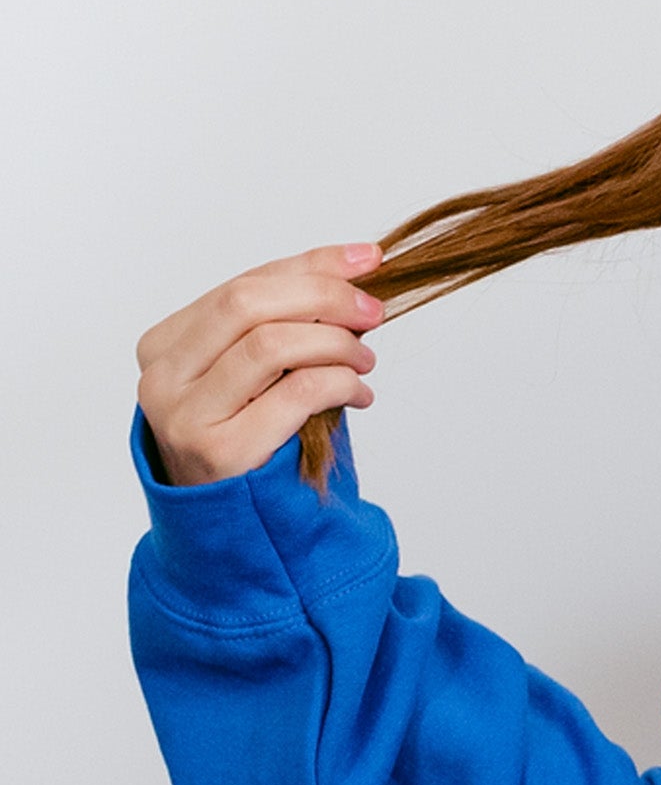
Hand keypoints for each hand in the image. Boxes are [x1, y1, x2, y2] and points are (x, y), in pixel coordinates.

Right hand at [136, 243, 385, 487]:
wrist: (236, 524)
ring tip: (366, 359)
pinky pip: (294, 394)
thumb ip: (288, 326)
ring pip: (270, 344)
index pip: (243, 284)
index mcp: (165, 344)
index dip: (311, 266)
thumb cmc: (254, 440)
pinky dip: (340, 383)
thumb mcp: (263, 376)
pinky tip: (359, 394)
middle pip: (248, 303)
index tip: (367, 260)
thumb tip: (355, 273)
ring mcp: (185, 414)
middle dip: (323, 296)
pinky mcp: (221, 451)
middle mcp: (163, 376)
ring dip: (335, 344)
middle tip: (373, 311)